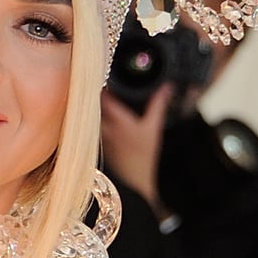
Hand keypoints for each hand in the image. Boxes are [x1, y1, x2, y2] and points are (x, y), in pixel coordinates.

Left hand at [98, 85, 171, 214]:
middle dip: (95, 93)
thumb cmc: (145, 156)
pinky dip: (93, 119)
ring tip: (96, 97)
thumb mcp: (154, 127)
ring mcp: (98, 136)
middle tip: (99, 82)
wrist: (135, 181)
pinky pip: (91, 126)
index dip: (102, 83)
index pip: (102, 95)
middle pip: (92, 103)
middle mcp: (105, 127)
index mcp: (119, 121)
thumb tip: (167, 87)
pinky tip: (98, 116)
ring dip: (92, 106)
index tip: (105, 75)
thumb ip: (159, 104)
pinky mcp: (96, 143)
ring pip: (89, 115)